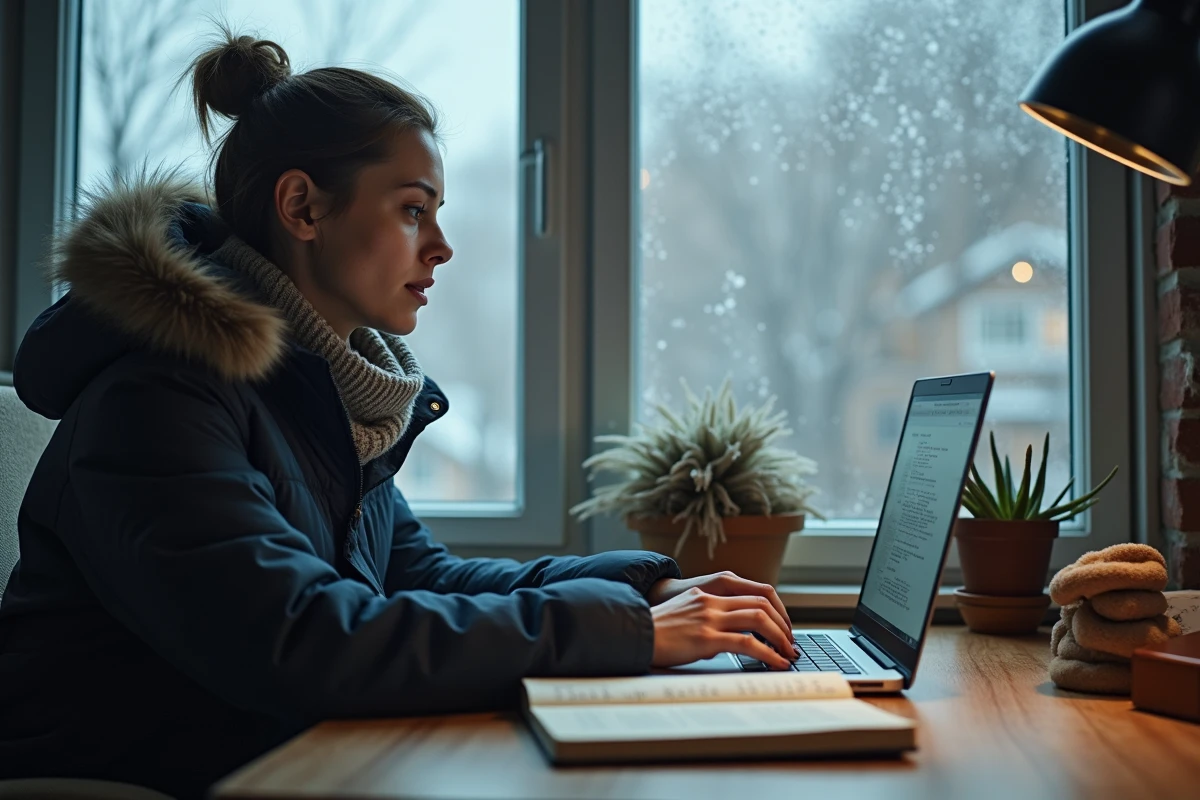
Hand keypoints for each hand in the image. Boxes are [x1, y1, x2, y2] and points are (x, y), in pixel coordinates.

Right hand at [648, 586, 797, 669]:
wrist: (633, 635)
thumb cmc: (655, 631)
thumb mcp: (684, 614)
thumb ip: (707, 617)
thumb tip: (729, 637)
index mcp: (708, 593)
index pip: (754, 593)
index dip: (776, 609)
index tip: (783, 626)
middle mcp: (712, 601)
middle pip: (762, 603)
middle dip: (783, 624)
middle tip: (790, 642)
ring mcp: (710, 618)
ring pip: (759, 619)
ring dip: (780, 638)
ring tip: (788, 653)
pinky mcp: (706, 638)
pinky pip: (747, 643)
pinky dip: (768, 654)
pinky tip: (776, 663)